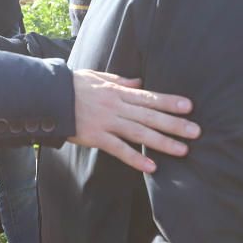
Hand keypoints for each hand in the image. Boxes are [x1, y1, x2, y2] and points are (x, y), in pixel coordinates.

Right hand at [68, 71, 200, 172]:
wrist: (47, 96)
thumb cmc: (72, 85)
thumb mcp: (96, 77)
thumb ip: (119, 80)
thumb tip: (139, 82)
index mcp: (117, 91)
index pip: (148, 97)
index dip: (169, 101)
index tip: (189, 106)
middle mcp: (116, 106)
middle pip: (149, 115)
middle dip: (174, 124)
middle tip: (196, 131)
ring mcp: (106, 122)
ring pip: (139, 132)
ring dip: (162, 142)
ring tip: (182, 150)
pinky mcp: (95, 136)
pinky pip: (118, 149)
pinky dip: (135, 158)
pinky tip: (151, 166)